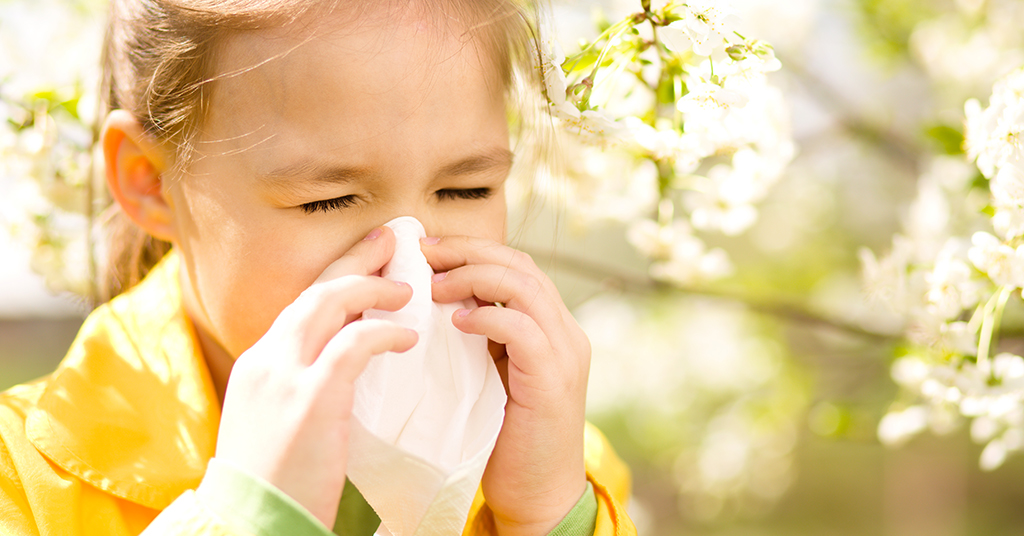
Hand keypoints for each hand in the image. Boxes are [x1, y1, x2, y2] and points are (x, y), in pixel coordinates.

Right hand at [214, 227, 416, 527]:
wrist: (249, 526)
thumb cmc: (272, 488)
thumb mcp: (276, 427)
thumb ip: (299, 393)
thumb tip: (337, 376)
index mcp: (258, 366)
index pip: (301, 306)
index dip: (337, 278)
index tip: (368, 259)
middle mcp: (265, 360)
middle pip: (315, 291)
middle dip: (356, 262)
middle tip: (393, 242)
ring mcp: (283, 376)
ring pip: (329, 303)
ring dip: (373, 288)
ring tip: (408, 289)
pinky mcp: (309, 398)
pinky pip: (354, 343)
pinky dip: (384, 332)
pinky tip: (408, 337)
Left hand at [422, 236, 589, 535]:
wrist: (538, 498)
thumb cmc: (504, 441)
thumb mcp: (488, 377)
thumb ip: (476, 340)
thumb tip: (430, 303)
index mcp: (551, 327)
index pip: (516, 265)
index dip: (471, 249)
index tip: (426, 249)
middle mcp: (565, 332)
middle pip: (520, 264)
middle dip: (468, 251)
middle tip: (423, 252)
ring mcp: (564, 353)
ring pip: (524, 286)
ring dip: (473, 276)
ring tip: (434, 284)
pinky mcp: (554, 379)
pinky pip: (523, 328)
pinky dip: (488, 316)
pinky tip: (455, 320)